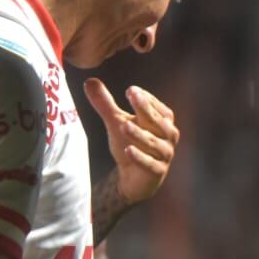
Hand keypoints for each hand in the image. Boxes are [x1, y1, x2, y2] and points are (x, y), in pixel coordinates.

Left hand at [84, 79, 177, 205]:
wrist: (134, 176)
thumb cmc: (130, 143)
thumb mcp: (116, 122)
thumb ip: (105, 103)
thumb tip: (90, 81)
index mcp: (163, 121)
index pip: (156, 107)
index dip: (145, 98)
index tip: (131, 89)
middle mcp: (168, 136)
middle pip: (156, 121)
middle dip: (145, 109)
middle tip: (133, 96)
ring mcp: (164, 154)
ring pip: (152, 143)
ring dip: (139, 134)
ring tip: (124, 126)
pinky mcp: (157, 171)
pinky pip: (149, 163)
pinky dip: (140, 157)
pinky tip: (128, 150)